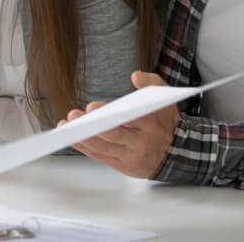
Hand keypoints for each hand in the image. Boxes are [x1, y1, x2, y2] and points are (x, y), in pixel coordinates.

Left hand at [58, 71, 179, 178]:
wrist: (176, 152)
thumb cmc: (164, 120)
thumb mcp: (164, 96)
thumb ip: (151, 82)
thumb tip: (135, 76)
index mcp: (151, 123)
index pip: (128, 119)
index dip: (108, 114)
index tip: (91, 107)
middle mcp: (142, 142)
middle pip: (112, 135)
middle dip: (91, 126)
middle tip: (74, 116)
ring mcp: (132, 157)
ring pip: (103, 148)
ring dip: (82, 137)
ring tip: (67, 125)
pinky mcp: (124, 166)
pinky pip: (100, 157)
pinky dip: (85, 147)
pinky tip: (73, 137)